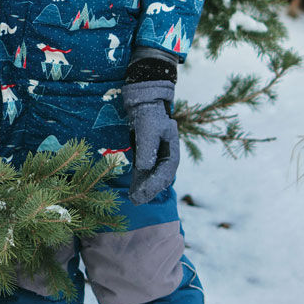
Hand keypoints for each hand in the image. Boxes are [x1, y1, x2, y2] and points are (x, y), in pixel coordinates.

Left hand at [122, 79, 179, 204]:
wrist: (144, 103)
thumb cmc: (149, 115)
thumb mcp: (148, 129)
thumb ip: (147, 148)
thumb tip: (145, 168)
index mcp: (172, 152)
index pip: (165, 173)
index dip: (154, 185)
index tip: (143, 193)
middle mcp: (167, 157)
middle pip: (160, 179)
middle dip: (149, 190)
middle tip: (136, 201)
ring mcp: (157, 158)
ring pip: (152, 178)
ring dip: (144, 189)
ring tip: (133, 200)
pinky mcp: (147, 156)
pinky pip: (144, 172)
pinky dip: (139, 181)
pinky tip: (132, 190)